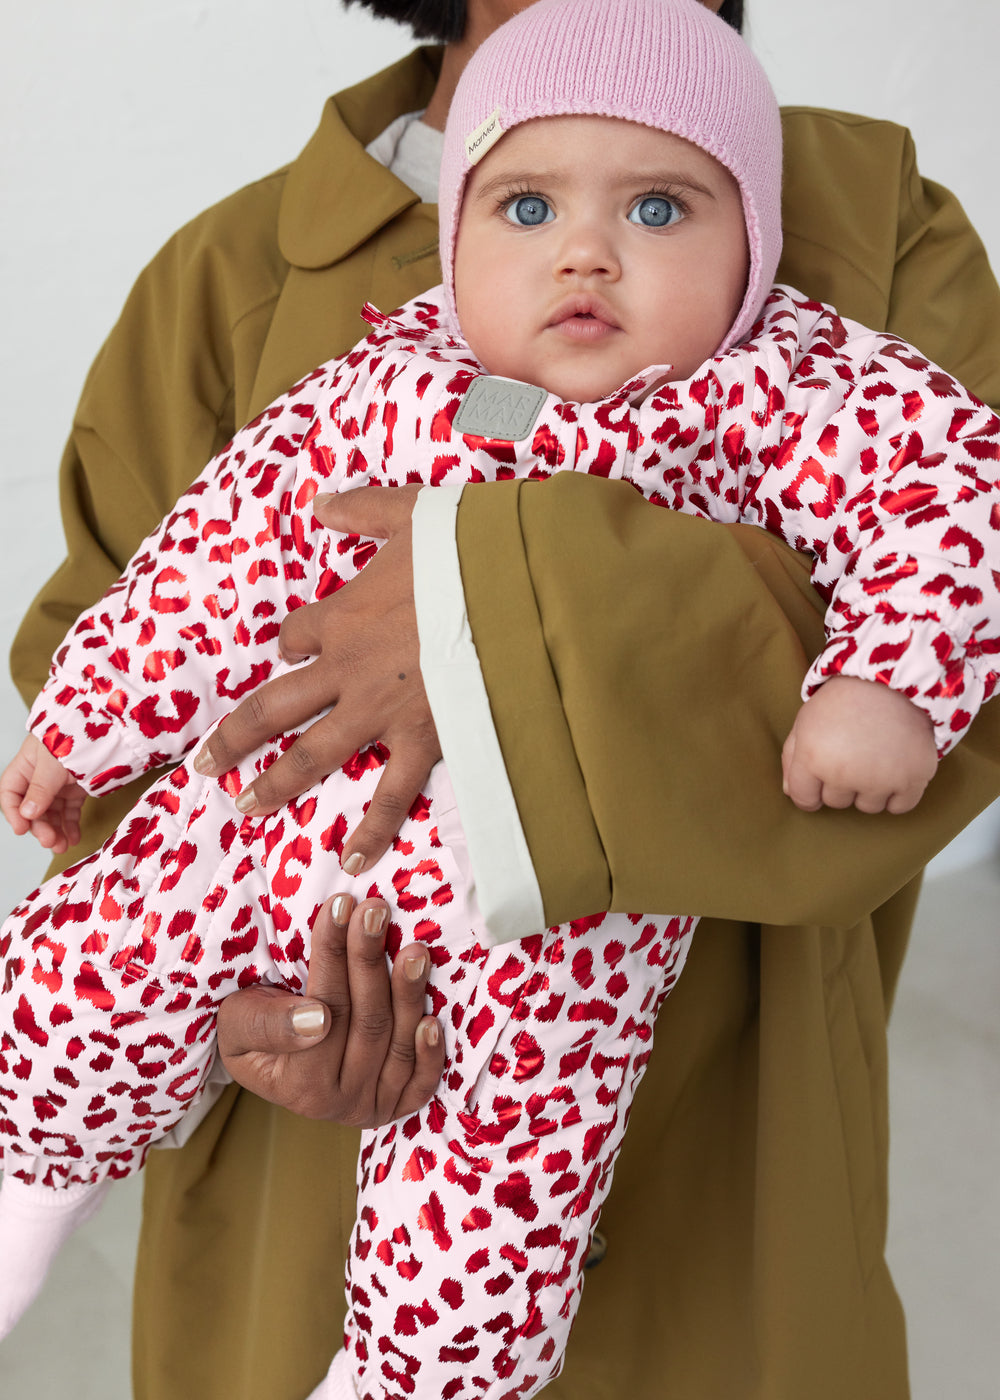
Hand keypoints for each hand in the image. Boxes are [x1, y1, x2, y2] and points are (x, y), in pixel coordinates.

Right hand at [0, 734, 85, 851]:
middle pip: (33, 807)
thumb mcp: (53, 763)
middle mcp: (40, 775)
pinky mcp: (78, 787)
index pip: (11, 793)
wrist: (110, 726)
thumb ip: (40, 788)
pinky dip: (71, 824)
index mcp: (26, 764)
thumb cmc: (75, 737)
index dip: (14, 813)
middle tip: (51, 842)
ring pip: (52, 812)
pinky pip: (70, 809)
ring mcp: (59, 782)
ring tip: (63, 846)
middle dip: (40, 826)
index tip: (22, 830)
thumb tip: (27, 813)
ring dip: (55, 830)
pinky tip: (73, 838)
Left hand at [193, 484, 440, 873]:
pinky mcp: (421, 740)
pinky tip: (352, 861)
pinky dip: (371, 831)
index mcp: (342, 615)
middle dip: (235, 736)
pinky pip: (389, 794)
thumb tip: (320, 503)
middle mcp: (346, 669)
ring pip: (311, 754)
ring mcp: (379, 711)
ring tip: (244, 806)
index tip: (295, 650)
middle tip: (205, 763)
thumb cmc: (467, 550)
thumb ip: (361, 509)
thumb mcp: (409, 513)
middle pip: (273, 707)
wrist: (517, 591)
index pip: (294, 638)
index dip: (291, 645)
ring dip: (275, 783)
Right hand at [217, 893, 444, 1124]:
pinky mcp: (398, 1104)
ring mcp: (372, 1106)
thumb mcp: (236, 1024)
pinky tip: (433, 1017)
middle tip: (375, 909)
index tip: (339, 906)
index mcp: (298, 1087)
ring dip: (409, 992)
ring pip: (398, 1043)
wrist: (267, 1059)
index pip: (327, 1010)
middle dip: (370, 960)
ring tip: (414, 948)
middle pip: (367, 1023)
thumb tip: (317, 1019)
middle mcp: (339, 1104)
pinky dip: (431, 1052)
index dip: (333, 955)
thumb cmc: (249, 1029)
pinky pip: (422, 1081)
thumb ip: (267, 1025)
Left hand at [782, 675, 936, 814]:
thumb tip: (791, 791)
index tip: (822, 776)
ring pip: (868, 806)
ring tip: (876, 755)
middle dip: (842, 782)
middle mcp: (844, 774)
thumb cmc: (845, 698)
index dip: (811, 789)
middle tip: (854, 751)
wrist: (893, 676)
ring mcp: (880, 779)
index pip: (804, 800)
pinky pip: (900, 807)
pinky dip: (899, 793)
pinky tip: (896, 768)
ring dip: (871, 789)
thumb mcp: (806, 719)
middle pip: (837, 803)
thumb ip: (792, 758)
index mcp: (812, 758)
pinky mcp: (913, 779)